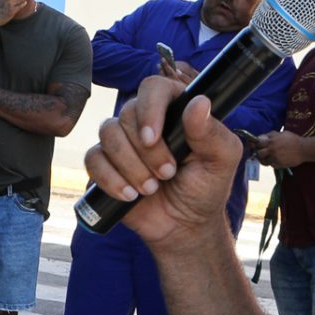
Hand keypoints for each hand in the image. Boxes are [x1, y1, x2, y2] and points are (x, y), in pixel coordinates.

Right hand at [81, 70, 244, 253]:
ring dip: (129, 166)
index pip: (154, 88)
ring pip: (108, 135)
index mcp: (175, 110)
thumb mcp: (221, 161)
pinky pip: (93, 159)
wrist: (184, 225)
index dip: (149, 109)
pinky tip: (129, 195)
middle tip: (168, 174)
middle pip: (126, 114)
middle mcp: (145, 121)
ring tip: (151, 188)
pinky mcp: (105, 163)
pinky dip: (110, 179)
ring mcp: (122, 142)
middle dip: (146, 151)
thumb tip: (198, 102)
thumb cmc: (206, 188)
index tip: (153, 138)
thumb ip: (212, 132)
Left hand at [254, 130, 305, 168]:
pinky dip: (271, 163)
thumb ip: (271, 135)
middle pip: (258, 154)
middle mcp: (272, 150)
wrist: (304, 149)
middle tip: (262, 153)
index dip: (255, 144)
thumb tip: (261, 137)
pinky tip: (275, 160)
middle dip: (259, 153)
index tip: (255, 145)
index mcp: (271, 141)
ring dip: (264, 160)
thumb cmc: (293, 140)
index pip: (258, 143)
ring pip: (263, 161)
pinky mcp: (278, 164)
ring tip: (268, 157)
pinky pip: (271, 165)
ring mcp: (275, 158)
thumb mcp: (282, 133)